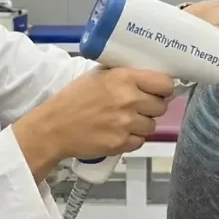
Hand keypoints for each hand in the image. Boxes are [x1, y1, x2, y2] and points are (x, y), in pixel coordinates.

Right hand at [14, 67, 172, 178]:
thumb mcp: (98, 75)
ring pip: (152, 126)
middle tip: (137, 107)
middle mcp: (129, 100)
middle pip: (161, 107)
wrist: (54, 127)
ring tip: (123, 121)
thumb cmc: (74, 98)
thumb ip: (124, 74)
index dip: (163, 89)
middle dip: (151, 107)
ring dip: (141, 125)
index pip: (164, 84)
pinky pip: (140, 141)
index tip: (158, 91)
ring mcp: (126, 124)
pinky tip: (117, 132)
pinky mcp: (121, 143)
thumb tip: (149, 77)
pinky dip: (131, 139)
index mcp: (124, 78)